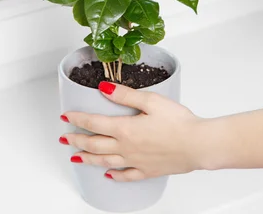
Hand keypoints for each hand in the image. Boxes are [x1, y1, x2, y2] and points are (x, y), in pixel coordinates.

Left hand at [60, 82, 203, 181]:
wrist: (198, 145)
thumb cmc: (179, 122)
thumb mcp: (151, 101)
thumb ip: (125, 95)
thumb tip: (104, 88)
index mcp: (125, 129)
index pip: (93, 123)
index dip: (77, 119)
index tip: (65, 116)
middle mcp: (126, 148)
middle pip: (94, 144)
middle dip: (76, 140)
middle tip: (64, 138)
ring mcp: (136, 161)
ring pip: (105, 161)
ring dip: (88, 159)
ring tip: (76, 158)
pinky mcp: (148, 170)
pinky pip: (127, 175)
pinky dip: (115, 175)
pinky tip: (109, 175)